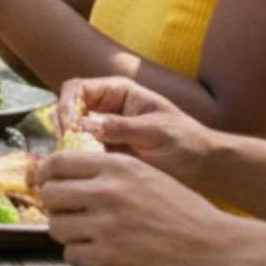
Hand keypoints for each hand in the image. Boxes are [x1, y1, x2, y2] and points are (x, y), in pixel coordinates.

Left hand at [37, 145, 239, 265]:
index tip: (46, 184)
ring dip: (69, 234)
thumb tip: (64, 176)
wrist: (214, 248)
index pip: (58, 163)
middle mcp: (108, 192)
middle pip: (50, 195)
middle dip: (56, 207)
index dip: (46, 175)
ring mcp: (106, 226)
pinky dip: (82, 257)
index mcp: (117, 166)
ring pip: (56, 227)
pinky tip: (103, 255)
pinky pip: (71, 256)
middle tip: (71, 215)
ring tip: (92, 236)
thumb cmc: (182, 212)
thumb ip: (108, 173)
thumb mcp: (147, 176)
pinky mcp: (109, 258)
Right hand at [55, 77, 217, 188]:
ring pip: (69, 135)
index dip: (67, 106)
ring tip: (73, 167)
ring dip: (66, 149)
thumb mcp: (156, 132)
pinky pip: (80, 155)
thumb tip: (85, 125)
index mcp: (118, 92)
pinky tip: (80, 177)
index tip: (69, 129)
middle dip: (62, 129)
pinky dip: (76, 164)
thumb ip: (121, 127)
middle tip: (66, 152)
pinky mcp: (104, 155)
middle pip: (67, 111)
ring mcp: (103, 133)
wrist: (203, 168)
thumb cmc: (186, 142)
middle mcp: (106, 109)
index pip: (77, 89)